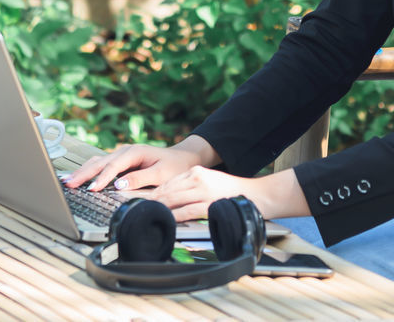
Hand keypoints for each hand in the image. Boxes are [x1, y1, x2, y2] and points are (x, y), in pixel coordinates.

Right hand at [64, 135, 217, 191]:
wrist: (183, 158)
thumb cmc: (175, 167)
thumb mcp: (161, 174)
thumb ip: (140, 178)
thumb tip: (119, 184)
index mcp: (135, 152)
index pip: (113, 166)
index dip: (102, 178)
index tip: (92, 189)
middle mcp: (125, 152)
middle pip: (100, 162)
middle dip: (83, 173)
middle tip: (69, 184)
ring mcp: (122, 156)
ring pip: (97, 162)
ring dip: (82, 171)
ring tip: (67, 181)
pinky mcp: (121, 162)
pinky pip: (101, 165)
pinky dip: (88, 171)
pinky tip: (78, 177)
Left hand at [149, 167, 309, 222]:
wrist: (258, 195)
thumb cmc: (233, 193)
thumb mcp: (210, 182)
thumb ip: (191, 188)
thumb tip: (170, 200)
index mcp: (196, 172)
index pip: (168, 182)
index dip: (153, 193)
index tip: (140, 200)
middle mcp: (198, 178)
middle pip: (167, 190)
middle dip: (150, 201)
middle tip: (135, 209)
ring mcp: (203, 191)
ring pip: (173, 200)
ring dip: (158, 209)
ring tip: (145, 216)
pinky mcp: (209, 204)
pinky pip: (187, 211)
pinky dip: (174, 216)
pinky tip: (166, 221)